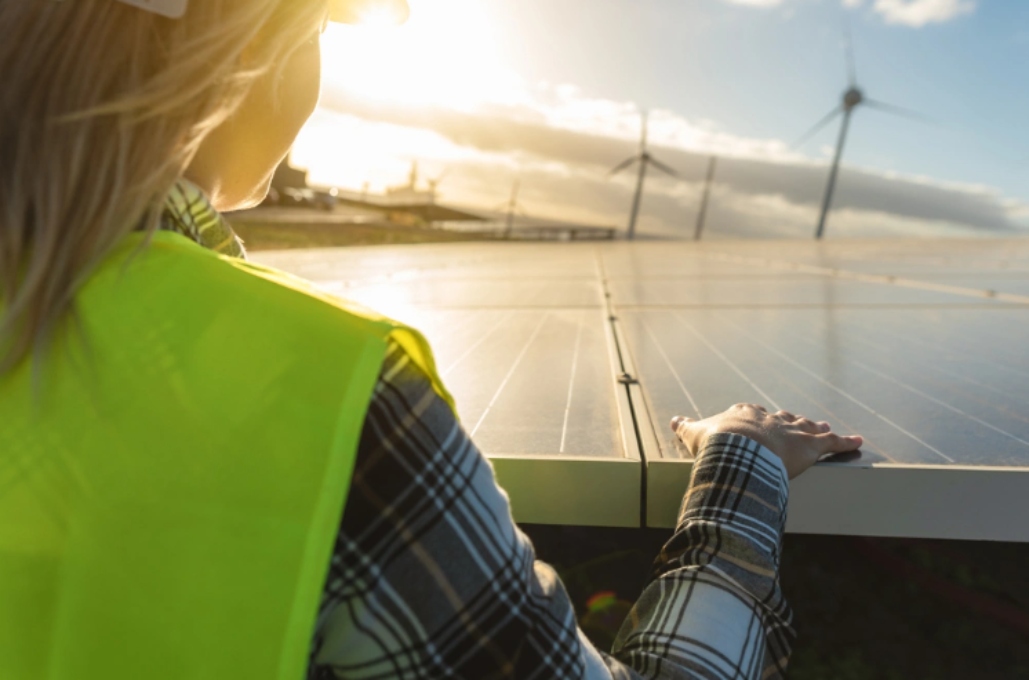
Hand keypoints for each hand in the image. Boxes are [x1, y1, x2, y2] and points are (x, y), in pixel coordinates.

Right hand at [671, 404, 862, 478]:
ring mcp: (792, 431)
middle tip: (796, 422)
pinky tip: (858, 441)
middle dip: (789, 421)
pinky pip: (832, 444)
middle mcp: (770, 419)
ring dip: (816, 428)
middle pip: (782, 418)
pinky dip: (846, 443)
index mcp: (744, 415)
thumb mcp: (694, 434)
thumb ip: (686, 427)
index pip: (752, 412)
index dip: (755, 417)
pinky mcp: (810, 446)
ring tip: (825, 426)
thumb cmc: (715, 443)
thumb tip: (674, 420)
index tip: (756, 417)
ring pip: (808, 427)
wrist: (737, 449)